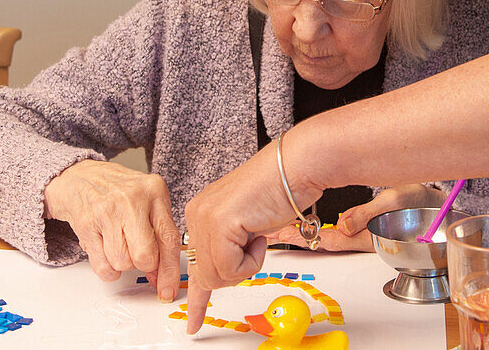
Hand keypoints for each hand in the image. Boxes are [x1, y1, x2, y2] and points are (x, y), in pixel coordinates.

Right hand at [43, 159, 180, 301]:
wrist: (79, 176)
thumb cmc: (118, 191)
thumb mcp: (147, 201)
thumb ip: (159, 234)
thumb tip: (163, 277)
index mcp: (155, 191)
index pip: (169, 238)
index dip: (170, 270)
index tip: (168, 290)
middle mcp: (133, 199)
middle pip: (145, 256)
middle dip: (143, 265)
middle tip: (139, 256)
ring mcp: (108, 211)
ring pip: (123, 262)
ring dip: (123, 264)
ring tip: (119, 244)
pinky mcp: (87, 223)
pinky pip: (102, 265)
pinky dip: (107, 268)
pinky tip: (106, 250)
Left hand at [183, 134, 322, 334]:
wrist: (296, 168)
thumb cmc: (279, 191)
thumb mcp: (245, 226)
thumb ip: (228, 248)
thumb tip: (218, 277)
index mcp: (200, 213)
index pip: (192, 262)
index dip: (196, 297)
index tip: (193, 321)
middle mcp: (196, 213)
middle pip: (206, 276)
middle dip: (235, 272)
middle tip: (254, 245)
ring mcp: (204, 217)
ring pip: (217, 276)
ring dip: (246, 265)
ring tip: (258, 235)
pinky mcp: (219, 223)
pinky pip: (230, 267)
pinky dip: (252, 260)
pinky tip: (259, 234)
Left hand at [263, 184, 446, 251]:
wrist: (443, 207)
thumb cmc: (424, 204)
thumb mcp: (397, 200)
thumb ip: (369, 213)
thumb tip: (343, 224)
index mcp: (368, 234)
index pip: (329, 239)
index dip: (304, 238)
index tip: (282, 233)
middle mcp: (363, 237)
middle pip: (323, 240)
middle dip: (298, 236)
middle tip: (273, 231)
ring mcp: (365, 233)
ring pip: (329, 236)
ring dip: (306, 232)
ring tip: (282, 227)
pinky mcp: (368, 228)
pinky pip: (339, 230)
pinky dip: (320, 227)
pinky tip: (308, 222)